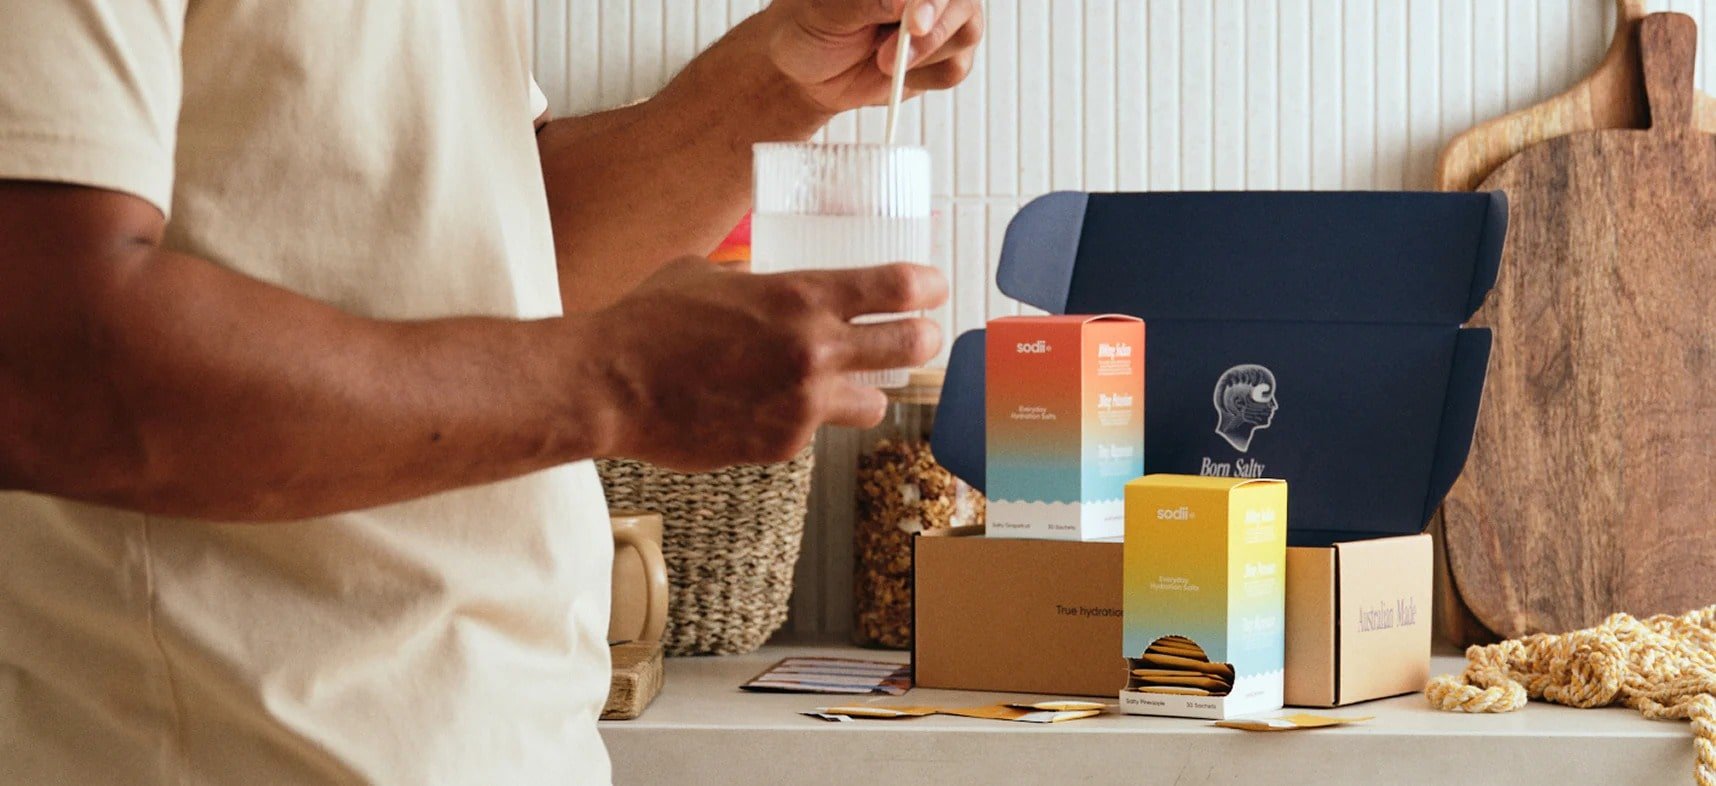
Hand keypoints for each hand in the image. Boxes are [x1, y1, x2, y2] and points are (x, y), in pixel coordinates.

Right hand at [585, 258, 946, 471]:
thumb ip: (755, 278)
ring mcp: (803, 404)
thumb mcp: (708, 274)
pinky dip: (805, 418)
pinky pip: (816, 430)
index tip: (934, 287)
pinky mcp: (782, 445)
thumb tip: (768, 280)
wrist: (610, 386)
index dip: (929, 285)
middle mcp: (815, 351)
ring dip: (866, 390)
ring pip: (875, 403)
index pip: (899, 286)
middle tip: (920, 335)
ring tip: (847, 383)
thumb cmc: (649, 322)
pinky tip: (774, 406)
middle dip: (923, 338)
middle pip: (911, 345)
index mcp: (802, 297)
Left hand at [765, 0, 983, 113]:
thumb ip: (869, 1)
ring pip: (966, 32)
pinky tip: (897, 72)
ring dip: (925, 56)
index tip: (912, 22)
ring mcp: (938, 18)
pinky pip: (956, 67)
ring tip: (883, 62)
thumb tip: (905, 1)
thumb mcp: (826, 10)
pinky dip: (926, 77)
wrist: (804, 72)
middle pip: (963, 1)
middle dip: (932, 32)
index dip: (931, 0)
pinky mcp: (940, 54)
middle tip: (890, 56)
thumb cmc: (808, 27)